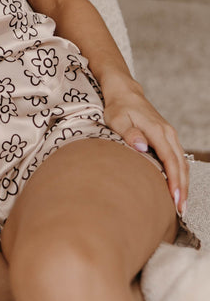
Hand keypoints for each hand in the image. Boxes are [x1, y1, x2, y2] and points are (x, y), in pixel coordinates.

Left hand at [102, 76, 188, 215]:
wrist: (124, 91)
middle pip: (180, 164)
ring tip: (181, 204)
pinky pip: (177, 158)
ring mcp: (169, 134)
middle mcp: (167, 133)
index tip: (175, 198)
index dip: (174, 180)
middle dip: (182, 188)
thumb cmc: (118, 106)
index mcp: (157, 130)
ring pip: (182, 162)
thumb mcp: (117, 118)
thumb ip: (129, 133)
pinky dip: (180, 173)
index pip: (170, 160)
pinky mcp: (167, 136)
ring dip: (183, 182)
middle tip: (180, 210)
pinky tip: (177, 186)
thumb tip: (142, 147)